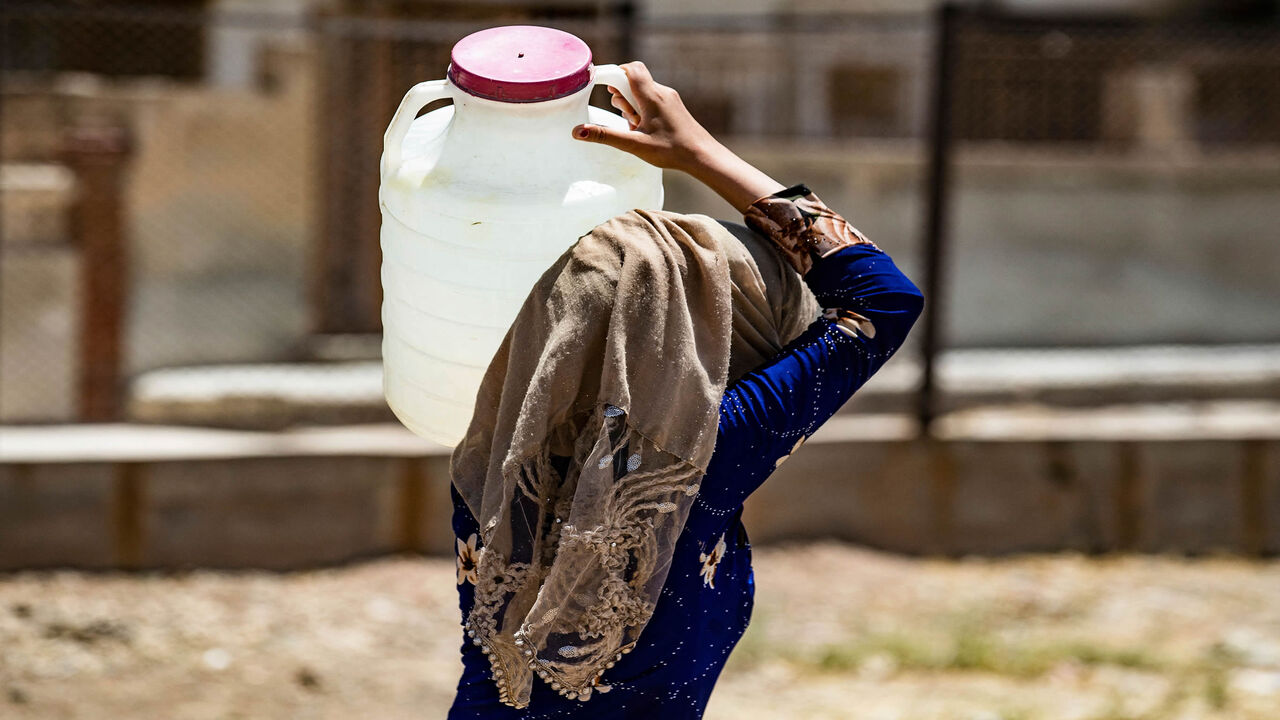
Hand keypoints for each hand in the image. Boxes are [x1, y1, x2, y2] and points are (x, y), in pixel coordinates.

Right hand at [572, 61, 783, 212]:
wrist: (702, 156)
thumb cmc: (671, 150)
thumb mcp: (634, 144)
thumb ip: (605, 136)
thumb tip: (578, 131)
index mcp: (652, 96)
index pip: (630, 69)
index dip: (614, 72)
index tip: (601, 85)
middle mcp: (661, 92)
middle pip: (634, 78)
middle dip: (622, 92)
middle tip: (623, 114)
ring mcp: (669, 98)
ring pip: (643, 90)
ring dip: (632, 103)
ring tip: (634, 125)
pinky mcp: (673, 106)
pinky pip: (652, 98)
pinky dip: (642, 108)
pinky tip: (644, 128)